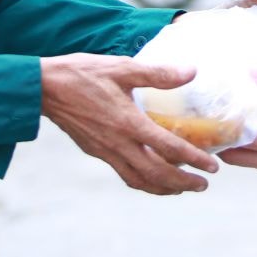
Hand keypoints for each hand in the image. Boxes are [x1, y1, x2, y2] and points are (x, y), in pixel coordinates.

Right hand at [40, 54, 218, 194]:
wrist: (44, 88)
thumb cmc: (82, 74)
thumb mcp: (121, 67)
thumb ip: (157, 73)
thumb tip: (190, 72)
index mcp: (128, 122)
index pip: (168, 147)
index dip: (193, 159)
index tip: (212, 167)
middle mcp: (118, 143)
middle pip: (156, 174)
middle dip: (183, 183)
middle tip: (203, 185)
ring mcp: (106, 151)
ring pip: (140, 180)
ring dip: (164, 188)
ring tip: (183, 188)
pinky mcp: (96, 152)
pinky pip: (125, 175)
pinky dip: (144, 182)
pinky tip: (152, 178)